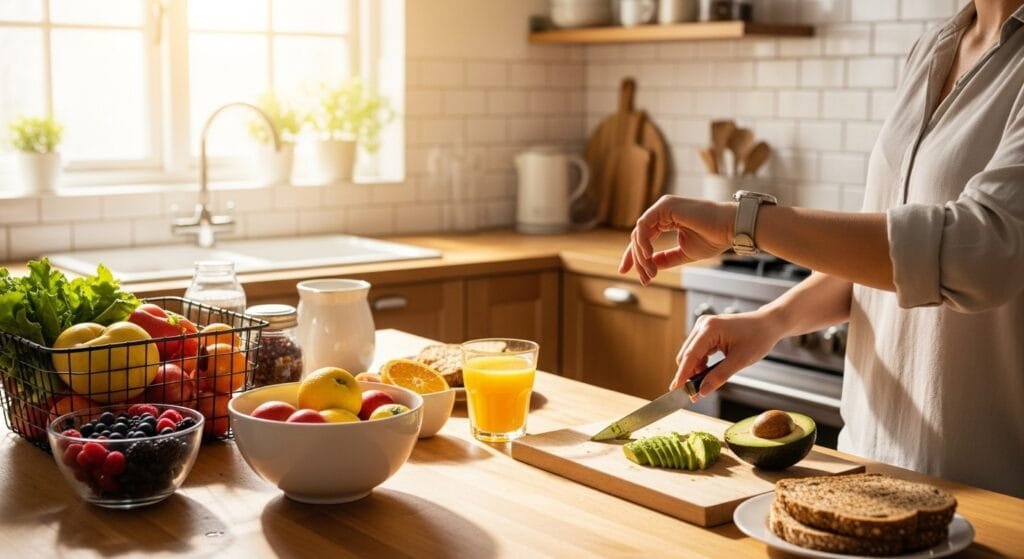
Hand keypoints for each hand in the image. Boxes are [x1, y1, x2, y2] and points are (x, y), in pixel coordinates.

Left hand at [619, 196, 734, 285]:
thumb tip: (649, 267)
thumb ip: (665, 259)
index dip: (633, 256)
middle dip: (638, 260)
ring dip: (641, 256)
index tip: (625, 272)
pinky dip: (643, 242)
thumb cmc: (714, 238)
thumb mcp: (683, 253)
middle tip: (644, 279)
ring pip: (639, 233)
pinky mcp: (665, 206)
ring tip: (650, 272)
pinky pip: (644, 225)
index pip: (643, 238)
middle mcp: (662, 212)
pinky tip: (648, 256)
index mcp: (666, 220)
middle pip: (638, 237)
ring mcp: (663, 207)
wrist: (730, 229)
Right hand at [671, 310, 786, 397]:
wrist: (768, 324)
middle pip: (686, 355)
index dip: (682, 374)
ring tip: (703, 385)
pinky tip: (708, 373)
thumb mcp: (740, 360)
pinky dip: (701, 364)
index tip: (675, 390)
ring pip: (690, 354)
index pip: (690, 355)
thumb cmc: (758, 338)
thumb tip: (702, 392)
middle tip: (693, 394)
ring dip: (695, 370)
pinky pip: (697, 351)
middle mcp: (703, 325)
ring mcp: (704, 327)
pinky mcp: (707, 332)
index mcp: (709, 328)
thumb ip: (719, 376)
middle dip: (688, 375)